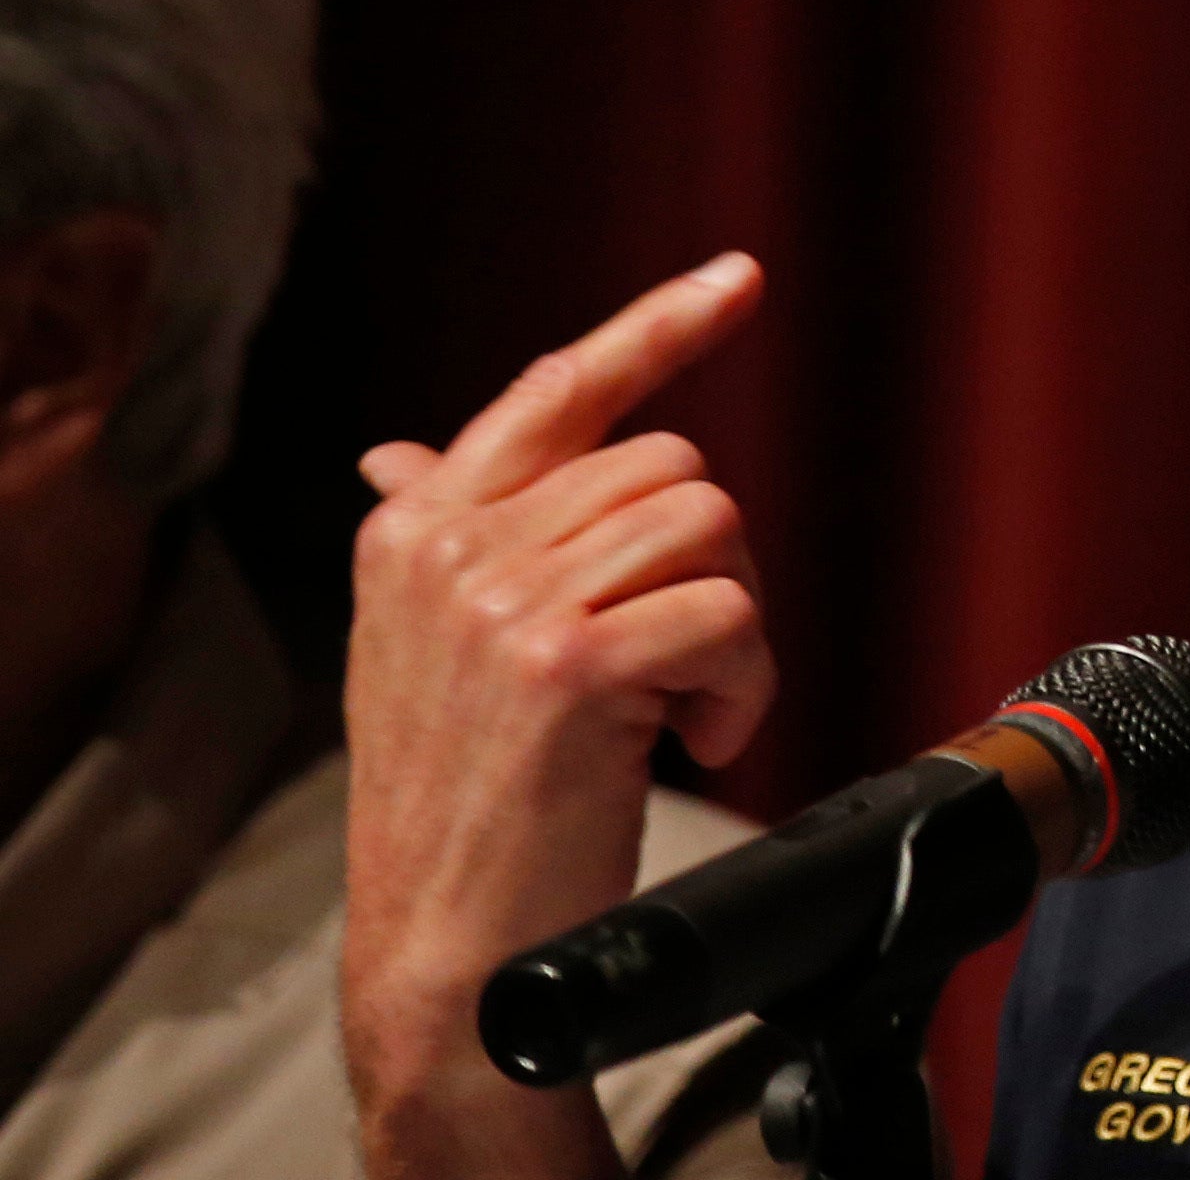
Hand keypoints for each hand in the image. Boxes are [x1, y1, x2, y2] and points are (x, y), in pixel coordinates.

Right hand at [340, 255, 777, 1179]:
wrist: (448, 953)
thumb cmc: (460, 803)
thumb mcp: (424, 650)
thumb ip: (445, 537)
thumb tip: (405, 446)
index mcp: (414, 530)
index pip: (554, 390)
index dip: (656, 327)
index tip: (738, 278)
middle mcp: (447, 548)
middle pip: (673, 468)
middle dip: (708, 567)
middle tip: (665, 668)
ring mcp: (502, 602)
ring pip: (713, 527)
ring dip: (730, 627)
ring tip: (671, 709)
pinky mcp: (568, 664)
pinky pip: (728, 613)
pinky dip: (744, 685)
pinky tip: (693, 742)